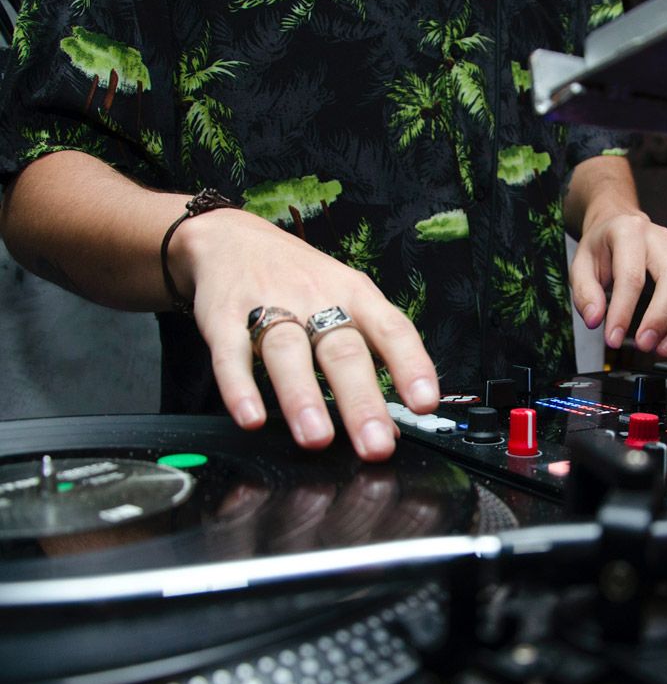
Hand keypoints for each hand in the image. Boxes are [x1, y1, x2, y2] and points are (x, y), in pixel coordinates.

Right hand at [170, 208, 439, 461]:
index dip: (412, 365)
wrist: (231, 237)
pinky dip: (240, 387)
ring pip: (289, 352)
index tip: (425, 403)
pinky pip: (232, 354)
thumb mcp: (344, 300)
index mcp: (355, 295)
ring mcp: (269, 305)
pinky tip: (251, 417)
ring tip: (316, 438)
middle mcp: (316, 298)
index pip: (392, 329)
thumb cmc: (299, 278)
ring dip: (303, 397)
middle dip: (361, 401)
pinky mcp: (224, 317)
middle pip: (343, 350)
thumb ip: (371, 357)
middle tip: (376, 446)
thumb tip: (395, 425)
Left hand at [569, 210, 666, 356]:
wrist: (617, 223)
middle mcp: (658, 238)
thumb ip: (584, 293)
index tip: (613, 339)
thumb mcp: (579, 264)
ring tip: (662, 347)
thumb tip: (594, 320)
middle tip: (644, 345)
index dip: (623, 312)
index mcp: (628, 232)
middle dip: (660, 317)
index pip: (631, 277)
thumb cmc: (599, 247)